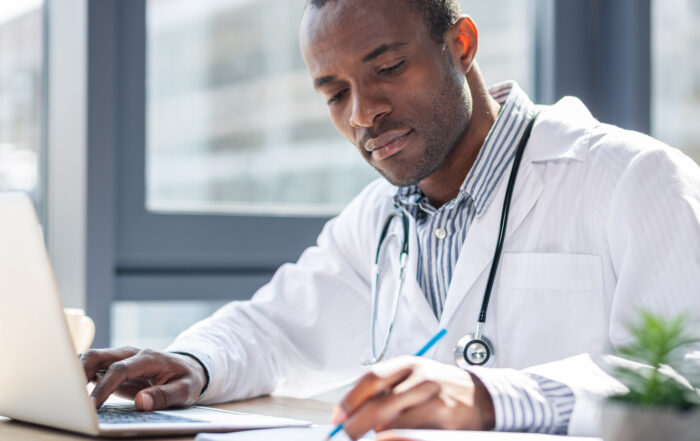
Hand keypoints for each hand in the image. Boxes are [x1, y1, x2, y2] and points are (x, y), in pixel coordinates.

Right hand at [80, 347, 207, 410]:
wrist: (188, 368)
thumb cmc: (186, 379)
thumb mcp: (185, 390)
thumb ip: (165, 396)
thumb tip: (141, 402)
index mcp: (148, 358)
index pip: (120, 369)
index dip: (104, 387)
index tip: (92, 405)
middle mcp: (131, 354)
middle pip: (99, 356)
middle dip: (79, 373)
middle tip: (69, 396)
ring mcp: (121, 357)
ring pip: (91, 358)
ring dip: (76, 373)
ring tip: (67, 394)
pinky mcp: (114, 365)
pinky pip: (92, 366)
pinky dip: (79, 376)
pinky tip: (74, 391)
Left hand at [332, 356, 494, 439]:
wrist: (480, 396)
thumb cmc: (439, 386)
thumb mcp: (412, 376)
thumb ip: (385, 389)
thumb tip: (351, 411)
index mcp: (408, 364)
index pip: (370, 380)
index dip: (350, 401)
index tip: (338, 418)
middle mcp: (420, 379)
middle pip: (378, 406)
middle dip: (356, 426)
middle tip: (345, 436)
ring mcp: (434, 400)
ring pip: (393, 424)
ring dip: (378, 434)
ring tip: (372, 436)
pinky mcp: (444, 420)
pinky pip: (411, 435)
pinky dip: (396, 438)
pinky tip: (391, 438)